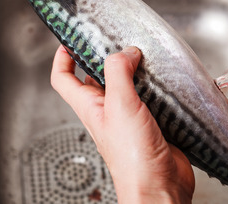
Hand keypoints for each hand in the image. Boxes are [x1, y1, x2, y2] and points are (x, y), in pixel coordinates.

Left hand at [51, 46, 194, 202]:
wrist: (160, 187)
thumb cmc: (133, 159)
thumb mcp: (120, 107)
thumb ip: (118, 74)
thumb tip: (124, 52)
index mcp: (90, 107)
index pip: (64, 78)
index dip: (63, 57)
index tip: (71, 39)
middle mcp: (107, 110)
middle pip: (96, 77)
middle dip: (104, 56)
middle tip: (117, 39)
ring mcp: (129, 116)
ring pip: (126, 84)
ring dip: (134, 69)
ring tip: (144, 53)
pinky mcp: (151, 120)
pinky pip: (149, 96)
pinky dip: (155, 84)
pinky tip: (164, 77)